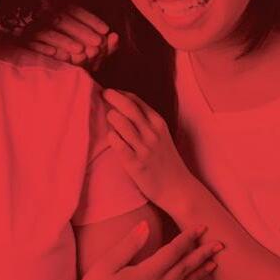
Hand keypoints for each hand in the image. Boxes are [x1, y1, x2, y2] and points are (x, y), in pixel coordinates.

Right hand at [25, 7, 118, 68]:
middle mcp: (44, 17)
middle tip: (96, 44)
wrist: (48, 75)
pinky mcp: (22, 43)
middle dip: (81, 31)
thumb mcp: (92, 56)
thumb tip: (116, 37)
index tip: (105, 30)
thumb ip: (106, 47)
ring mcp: (32, 29)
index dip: (91, 19)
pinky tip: (54, 55)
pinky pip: (31, 43)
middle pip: (63, 18)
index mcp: (59, 13)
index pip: (75, 10)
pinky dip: (43, 48)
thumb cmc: (75, 62)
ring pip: (48, 30)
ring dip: (64, 40)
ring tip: (80, 51)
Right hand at [72, 221, 221, 279]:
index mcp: (147, 275)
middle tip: (220, 243)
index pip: (174, 251)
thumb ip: (128, 245)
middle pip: (186, 268)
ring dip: (202, 271)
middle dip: (203, 253)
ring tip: (215, 262)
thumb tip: (146, 225)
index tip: (201, 227)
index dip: (188, 238)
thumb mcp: (106, 264)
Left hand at [103, 88, 190, 204]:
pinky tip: (111, 138)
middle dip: (112, 97)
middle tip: (102, 94)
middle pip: (127, 107)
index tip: (109, 92)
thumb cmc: (165, 160)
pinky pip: (118, 144)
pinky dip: (111, 137)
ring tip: (107, 118)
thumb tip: (122, 106)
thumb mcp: (161, 135)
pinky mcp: (136, 164)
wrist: (177, 188)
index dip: (120, 93)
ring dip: (110, 117)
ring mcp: (144, 148)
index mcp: (158, 123)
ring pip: (120, 123)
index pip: (135, 100)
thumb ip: (145, 121)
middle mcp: (152, 133)